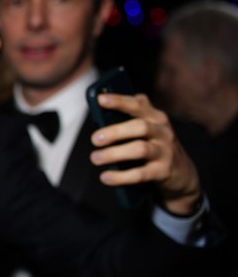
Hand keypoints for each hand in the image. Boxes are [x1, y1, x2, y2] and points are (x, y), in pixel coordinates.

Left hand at [88, 92, 200, 214]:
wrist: (182, 173)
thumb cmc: (155, 145)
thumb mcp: (149, 128)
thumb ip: (131, 117)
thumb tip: (101, 107)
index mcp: (156, 118)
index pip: (138, 105)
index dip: (119, 101)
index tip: (100, 99)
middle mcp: (163, 132)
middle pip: (140, 127)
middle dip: (115, 132)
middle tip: (95, 139)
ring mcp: (165, 152)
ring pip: (140, 149)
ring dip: (114, 154)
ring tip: (95, 158)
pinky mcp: (163, 172)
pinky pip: (140, 174)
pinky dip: (121, 176)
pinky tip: (106, 177)